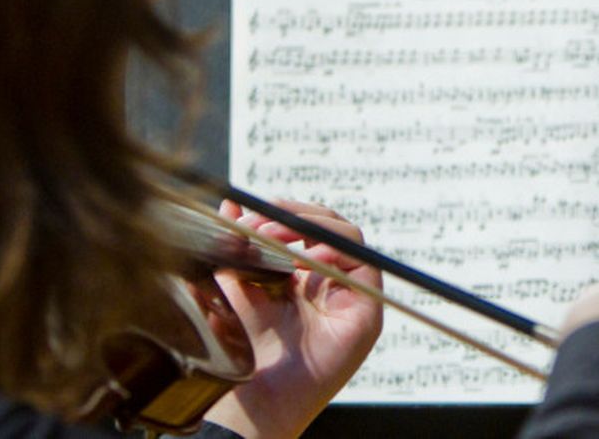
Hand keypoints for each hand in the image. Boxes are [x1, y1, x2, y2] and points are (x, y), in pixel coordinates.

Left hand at [205, 201, 383, 438]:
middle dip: (293, 216)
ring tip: (273, 238)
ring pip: (348, 236)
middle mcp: (332, 281)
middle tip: (259, 224)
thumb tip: (230, 204)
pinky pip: (363, 264)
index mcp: (304, 273)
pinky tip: (304, 261)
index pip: (305, 225)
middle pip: (328, 225)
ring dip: (310, 228)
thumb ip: (237, 246)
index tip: (253, 211)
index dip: (283, 212)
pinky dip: (334, 252)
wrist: (260, 394)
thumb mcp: (238, 285)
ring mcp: (352, 293)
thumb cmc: (251, 349)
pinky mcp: (368, 310)